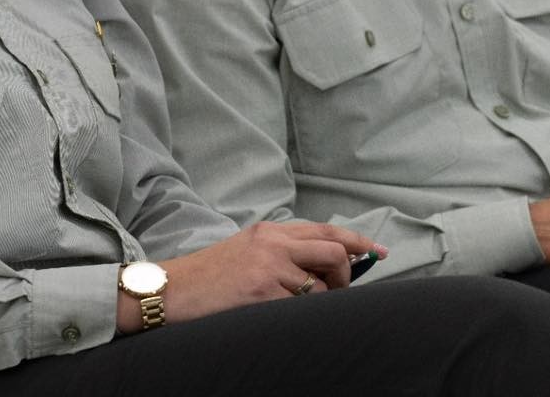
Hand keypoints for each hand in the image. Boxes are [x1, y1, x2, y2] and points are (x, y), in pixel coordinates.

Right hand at [138, 223, 385, 329]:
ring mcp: (268, 268)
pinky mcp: (261, 294)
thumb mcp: (246, 250)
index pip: (325, 230)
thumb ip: (281, 251)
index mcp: (270, 231)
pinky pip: (301, 307)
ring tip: (294, 309)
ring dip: (318, 302)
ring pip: (320, 286)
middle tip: (338, 292)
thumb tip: (321, 266)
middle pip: (333, 252)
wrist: (171, 290)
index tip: (378, 252)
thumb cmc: (208, 277)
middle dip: (346, 275)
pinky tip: (282, 319)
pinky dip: (301, 316)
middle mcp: (273, 244)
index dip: (357, 242)